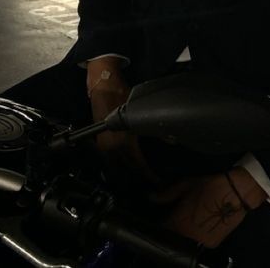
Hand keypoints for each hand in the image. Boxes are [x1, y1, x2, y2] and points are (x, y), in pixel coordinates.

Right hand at [86, 58, 156, 182]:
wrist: (102, 84)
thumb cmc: (121, 93)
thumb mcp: (139, 109)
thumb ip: (153, 126)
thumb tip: (170, 139)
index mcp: (124, 141)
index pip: (138, 165)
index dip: (148, 176)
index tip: (157, 182)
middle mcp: (112, 147)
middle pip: (126, 171)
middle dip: (138, 180)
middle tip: (150, 185)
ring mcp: (103, 146)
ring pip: (116, 169)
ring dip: (127, 176)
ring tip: (139, 182)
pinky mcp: (99, 143)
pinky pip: (109, 162)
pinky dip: (118, 168)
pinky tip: (126, 170)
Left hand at [155, 169, 266, 248]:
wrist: (236, 192)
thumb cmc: (209, 186)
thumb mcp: (186, 185)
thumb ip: (167, 194)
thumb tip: (151, 197)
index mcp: (178, 222)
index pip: (162, 231)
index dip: (161, 225)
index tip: (163, 218)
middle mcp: (187, 236)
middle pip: (173, 238)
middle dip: (172, 230)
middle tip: (176, 218)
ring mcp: (200, 243)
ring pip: (185, 242)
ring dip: (183, 235)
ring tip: (189, 222)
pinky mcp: (212, 245)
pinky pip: (198, 244)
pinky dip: (196, 237)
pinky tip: (199, 226)